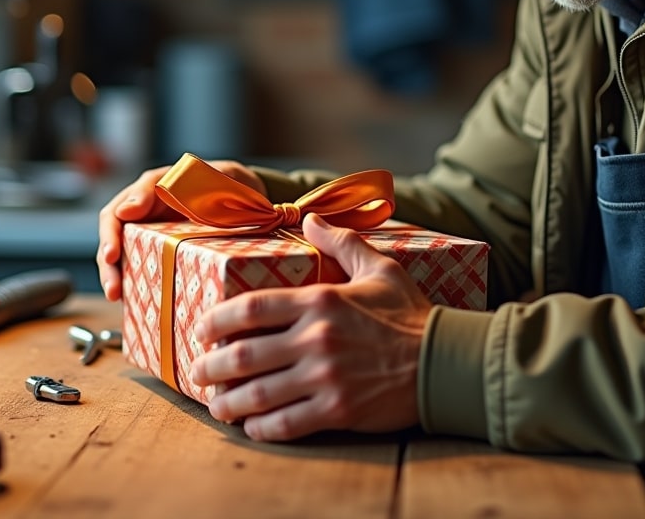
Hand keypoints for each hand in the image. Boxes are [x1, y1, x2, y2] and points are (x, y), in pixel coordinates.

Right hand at [96, 158, 264, 300]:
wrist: (250, 200)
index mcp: (161, 184)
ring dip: (112, 271)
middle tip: (111, 281)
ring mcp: (150, 227)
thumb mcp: (222, 176)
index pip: (131, 198)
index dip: (118, 222)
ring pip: (119, 246)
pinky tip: (128, 300)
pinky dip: (129, 280)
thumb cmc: (232, 184)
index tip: (115, 246)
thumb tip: (134, 208)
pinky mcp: (157, 247)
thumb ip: (190, 184)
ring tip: (114, 295)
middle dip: (108, 252)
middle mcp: (148, 205)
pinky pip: (136, 262)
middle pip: (115, 225)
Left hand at [187, 213, 431, 440]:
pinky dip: (261, 427)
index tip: (202, 330)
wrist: (445, 361)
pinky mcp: (337, 411)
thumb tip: (311, 217)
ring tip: (217, 404)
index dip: (215, 320)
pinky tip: (253, 425)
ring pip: (257, 395)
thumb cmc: (411, 314)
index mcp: (321, 300)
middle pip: (243, 355)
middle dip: (210, 367)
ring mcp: (325, 378)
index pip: (250, 308)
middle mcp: (316, 339)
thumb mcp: (379, 268)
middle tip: (199, 372)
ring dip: (228, 403)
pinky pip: (285, 424)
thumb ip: (342, 241)